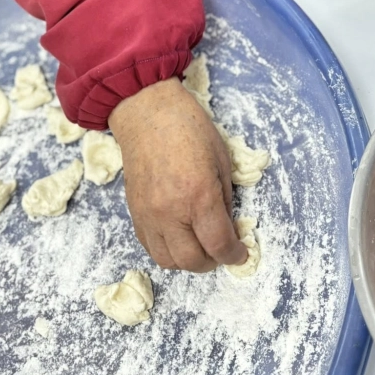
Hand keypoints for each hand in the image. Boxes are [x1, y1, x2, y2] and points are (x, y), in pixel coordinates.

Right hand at [108, 77, 247, 272]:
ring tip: (199, 245)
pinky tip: (179, 235)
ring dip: (187, 260)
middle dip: (212, 261)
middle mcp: (171, 212)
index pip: (218, 245)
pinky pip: (149, 246)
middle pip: (192, 261)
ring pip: (167, 261)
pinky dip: (167, 249)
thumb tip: (227, 227)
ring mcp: (148, 215)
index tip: (240, 253)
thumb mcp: (221, 160)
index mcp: (199, 195)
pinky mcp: (134, 212)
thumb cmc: (190, 128)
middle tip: (222, 250)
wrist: (148, 112)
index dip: (234, 255)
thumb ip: (224, 199)